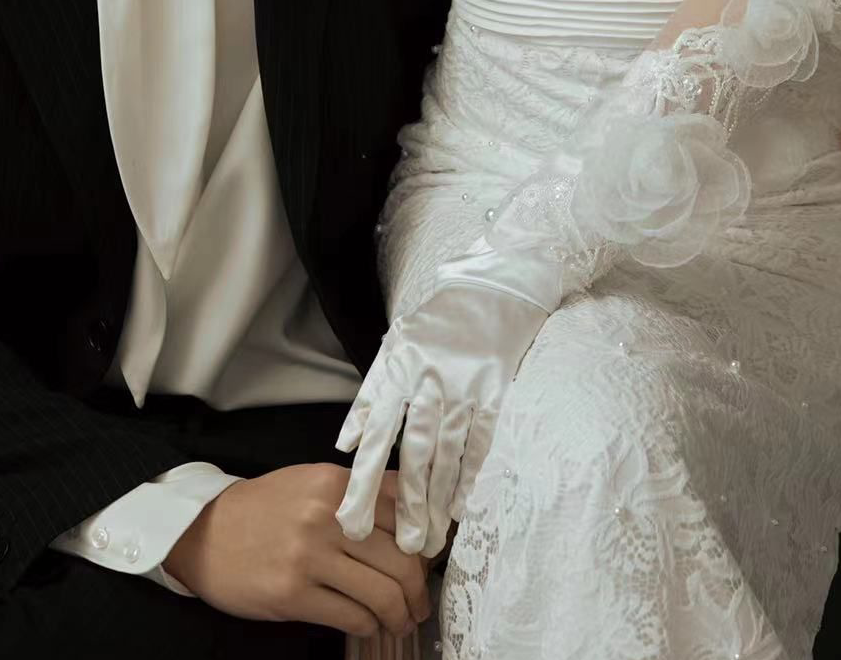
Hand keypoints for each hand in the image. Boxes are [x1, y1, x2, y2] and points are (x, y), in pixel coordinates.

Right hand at [165, 464, 429, 640]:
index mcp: (335, 483)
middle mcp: (326, 516)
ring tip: (399, 621)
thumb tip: (412, 513)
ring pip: (382, 593)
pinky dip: (368, 625)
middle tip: (418, 603)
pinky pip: (351, 616)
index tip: (427, 562)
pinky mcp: (292, 594)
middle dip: (418, 589)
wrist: (203, 532)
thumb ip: (359, 493)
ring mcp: (309, 556)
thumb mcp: (312, 483)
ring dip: (399, 615)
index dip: (424, 543)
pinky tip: (367, 625)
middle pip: (401, 558)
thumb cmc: (264, 508)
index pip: (403, 512)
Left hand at [336, 276, 548, 559]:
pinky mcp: (496, 392)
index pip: (376, 434)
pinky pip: (481, 442)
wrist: (492, 290)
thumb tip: (344, 444)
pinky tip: (460, 509)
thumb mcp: (394, 351)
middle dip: (404, 504)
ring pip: (448, 455)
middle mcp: (430, 381)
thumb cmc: (436, 327)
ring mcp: (465, 387)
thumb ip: (370, 397)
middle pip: (414, 453)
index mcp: (400, 371)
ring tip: (426, 541)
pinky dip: (470, 476)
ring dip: (436, 502)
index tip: (348, 520)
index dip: (361, 480)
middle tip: (396, 548)